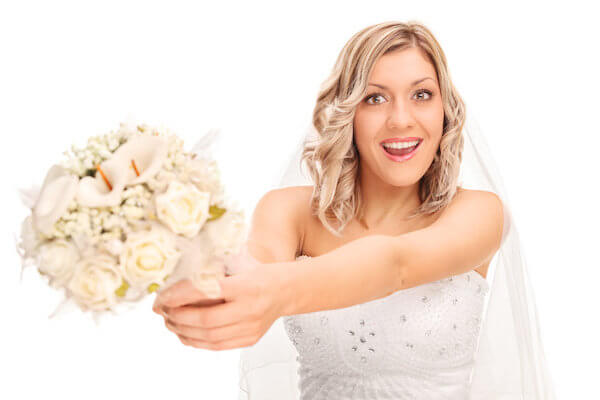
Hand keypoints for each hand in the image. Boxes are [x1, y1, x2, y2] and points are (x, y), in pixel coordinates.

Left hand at [152, 259, 286, 350]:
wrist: (286, 290)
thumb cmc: (260, 273)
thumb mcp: (239, 262)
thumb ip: (213, 268)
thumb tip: (176, 274)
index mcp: (247, 285)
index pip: (207, 291)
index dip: (180, 295)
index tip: (163, 296)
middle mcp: (250, 308)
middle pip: (206, 319)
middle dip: (178, 316)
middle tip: (163, 310)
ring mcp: (251, 327)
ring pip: (209, 336)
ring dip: (183, 331)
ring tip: (170, 321)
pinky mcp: (250, 338)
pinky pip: (217, 345)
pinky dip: (196, 341)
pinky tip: (185, 333)